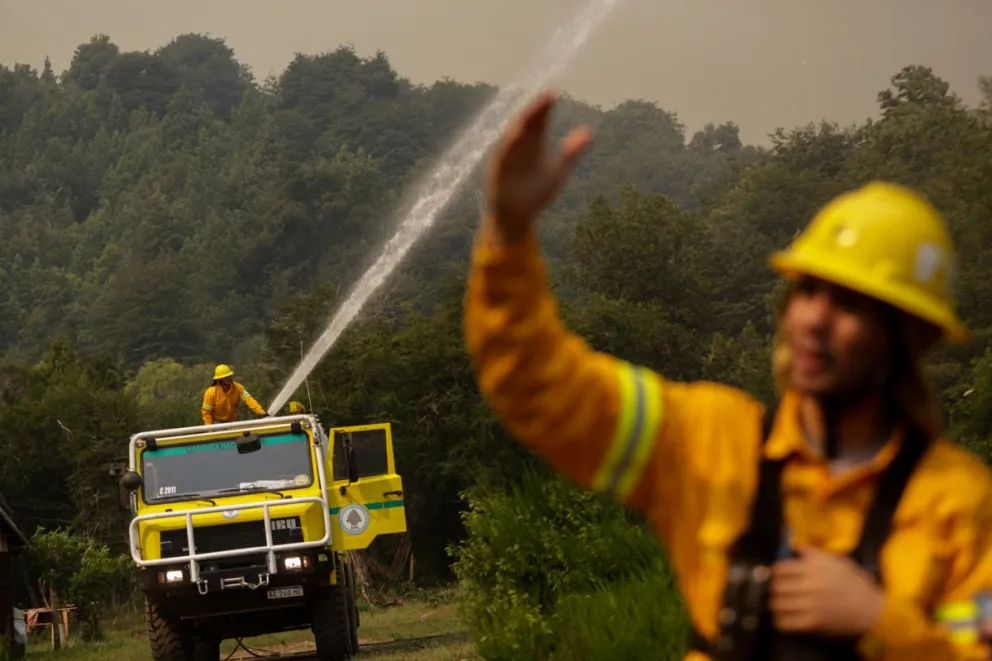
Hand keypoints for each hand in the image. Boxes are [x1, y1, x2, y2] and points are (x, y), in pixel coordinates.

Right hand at [484, 90, 592, 241]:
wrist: (517, 218)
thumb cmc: (535, 192)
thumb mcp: (557, 171)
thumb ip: (571, 152)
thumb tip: (590, 132)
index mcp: (532, 144)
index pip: (538, 121)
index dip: (544, 108)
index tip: (552, 93)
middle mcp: (518, 148)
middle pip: (525, 126)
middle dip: (533, 112)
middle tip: (544, 98)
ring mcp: (506, 161)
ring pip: (511, 142)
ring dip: (519, 129)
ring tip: (528, 116)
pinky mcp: (497, 176)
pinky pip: (501, 163)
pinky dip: (506, 153)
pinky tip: (511, 143)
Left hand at [769, 546, 884, 636]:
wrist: (873, 609)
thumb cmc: (854, 583)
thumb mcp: (837, 561)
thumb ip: (814, 555)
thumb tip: (794, 549)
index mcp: (815, 567)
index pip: (780, 568)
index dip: (775, 572)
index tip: (776, 576)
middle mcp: (811, 584)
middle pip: (776, 586)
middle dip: (773, 589)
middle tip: (775, 592)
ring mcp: (812, 604)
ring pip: (777, 604)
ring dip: (775, 605)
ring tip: (778, 605)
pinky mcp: (814, 623)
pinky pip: (786, 623)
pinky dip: (780, 621)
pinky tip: (783, 619)